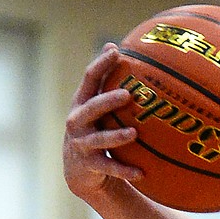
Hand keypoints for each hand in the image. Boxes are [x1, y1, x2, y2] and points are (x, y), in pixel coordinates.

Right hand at [62, 44, 144, 200]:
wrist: (79, 169)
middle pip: (92, 108)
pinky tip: (141, 173)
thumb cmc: (94, 128)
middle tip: (127, 94)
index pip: (90, 79)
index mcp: (82, 102)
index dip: (101, 64)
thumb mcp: (95, 106)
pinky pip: (109, 167)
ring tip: (134, 133)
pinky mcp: (90, 165)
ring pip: (99, 138)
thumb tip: (113, 45)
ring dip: (116, 136)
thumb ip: (103, 81)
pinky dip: (125, 171)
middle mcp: (78, 121)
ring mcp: (82, 143)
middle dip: (107, 101)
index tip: (116, 51)